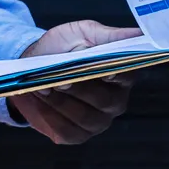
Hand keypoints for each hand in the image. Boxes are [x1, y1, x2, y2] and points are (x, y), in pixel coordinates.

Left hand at [9, 20, 141, 144]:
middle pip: (105, 99)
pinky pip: (67, 130)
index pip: (128, 75)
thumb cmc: (61, 48)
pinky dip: (50, 115)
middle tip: (59, 78)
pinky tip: (41, 100)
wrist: (32, 68)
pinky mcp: (77, 135)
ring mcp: (98, 121)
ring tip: (42, 86)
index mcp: (122, 75)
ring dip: (61, 101)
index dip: (118, 74)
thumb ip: (107, 36)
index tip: (104, 71)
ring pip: (84, 117)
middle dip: (80, 88)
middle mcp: (115, 101)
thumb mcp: (82, 33)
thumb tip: (136, 34)